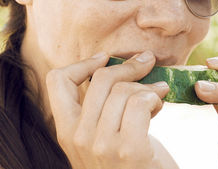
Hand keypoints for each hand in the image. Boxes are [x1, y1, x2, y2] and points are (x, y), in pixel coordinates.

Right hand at [46, 51, 177, 168]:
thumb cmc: (129, 165)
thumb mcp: (103, 136)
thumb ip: (101, 108)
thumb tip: (115, 65)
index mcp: (66, 131)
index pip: (58, 80)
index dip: (83, 64)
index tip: (105, 58)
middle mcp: (77, 138)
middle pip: (100, 79)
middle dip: (128, 66)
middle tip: (148, 63)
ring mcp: (101, 146)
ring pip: (123, 90)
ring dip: (147, 86)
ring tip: (158, 93)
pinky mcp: (128, 150)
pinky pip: (139, 103)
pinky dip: (154, 98)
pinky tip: (159, 105)